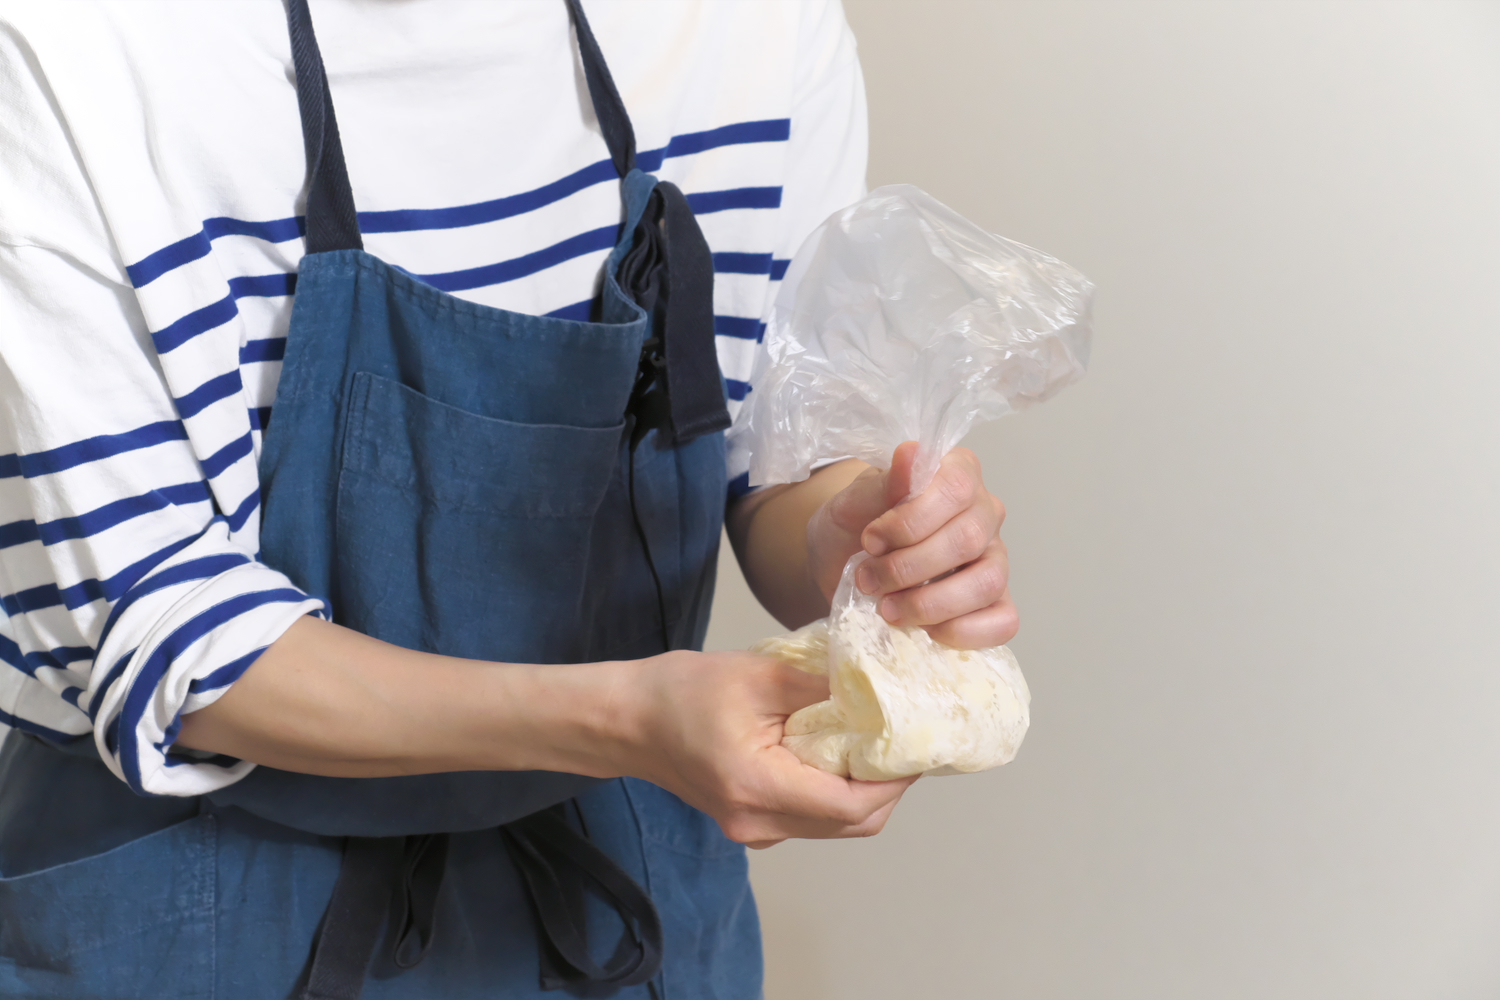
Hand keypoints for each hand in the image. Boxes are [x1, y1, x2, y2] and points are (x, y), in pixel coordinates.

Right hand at [613, 650, 916, 848]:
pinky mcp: (750, 820)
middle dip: (889, 788)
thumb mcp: (757, 674)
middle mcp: (759, 822)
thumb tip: (877, 685)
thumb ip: (821, 683)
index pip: (852, 805)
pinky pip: (808, 816)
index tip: (919, 745)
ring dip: (864, 790)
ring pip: (832, 824)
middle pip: (851, 824)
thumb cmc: (678, 693)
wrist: (624, 720)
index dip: (896, 780)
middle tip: (909, 743)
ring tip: (882, 743)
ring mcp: (753, 829)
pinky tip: (841, 752)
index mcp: (760, 788)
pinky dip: (834, 791)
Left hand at [806, 442, 1017, 648]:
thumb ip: (885, 483)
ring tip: (888, 609)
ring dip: (929, 604)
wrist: (840, 567)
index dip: (911, 520)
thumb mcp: (853, 502)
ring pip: (988, 583)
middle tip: (868, 579)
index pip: (956, 488)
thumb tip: (911, 453)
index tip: (870, 539)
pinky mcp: (995, 603)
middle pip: (967, 540)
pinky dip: (962, 632)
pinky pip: (1002, 622)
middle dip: (908, 568)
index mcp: (958, 474)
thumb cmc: (852, 526)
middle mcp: (984, 513)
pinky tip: (925, 630)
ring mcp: (995, 559)